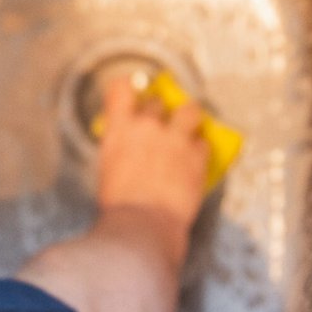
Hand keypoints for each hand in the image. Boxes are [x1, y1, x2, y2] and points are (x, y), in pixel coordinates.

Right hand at [95, 77, 209, 263]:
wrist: (143, 223)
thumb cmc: (120, 204)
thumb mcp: (108, 167)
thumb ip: (120, 147)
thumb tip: (128, 144)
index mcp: (119, 129)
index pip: (122, 88)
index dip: (128, 88)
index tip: (133, 93)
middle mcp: (147, 126)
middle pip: (157, 101)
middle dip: (159, 111)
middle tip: (160, 125)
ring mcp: (175, 139)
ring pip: (189, 110)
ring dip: (188, 117)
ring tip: (188, 127)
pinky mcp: (197, 155)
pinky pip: (203, 143)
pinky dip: (200, 149)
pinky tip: (195, 159)